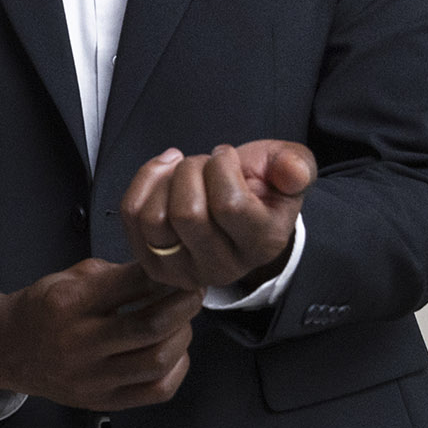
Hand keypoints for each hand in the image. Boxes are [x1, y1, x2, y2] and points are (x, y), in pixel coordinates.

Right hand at [0, 258, 200, 412]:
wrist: (8, 350)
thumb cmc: (41, 310)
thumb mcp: (67, 278)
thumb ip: (114, 275)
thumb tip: (161, 275)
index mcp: (68, 304)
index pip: (132, 284)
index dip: (165, 274)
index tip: (179, 269)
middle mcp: (78, 343)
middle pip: (151, 325)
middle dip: (184, 305)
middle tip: (193, 293)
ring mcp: (91, 378)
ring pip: (158, 360)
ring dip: (183, 335)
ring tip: (183, 321)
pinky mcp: (101, 401)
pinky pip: (156, 391)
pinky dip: (177, 368)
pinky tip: (174, 352)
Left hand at [121, 140, 314, 294]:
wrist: (236, 207)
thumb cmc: (260, 184)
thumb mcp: (287, 167)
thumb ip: (296, 165)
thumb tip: (293, 172)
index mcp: (263, 244)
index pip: (229, 205)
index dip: (221, 166)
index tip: (226, 155)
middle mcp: (223, 268)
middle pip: (187, 213)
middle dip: (192, 169)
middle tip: (204, 163)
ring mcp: (184, 272)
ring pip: (154, 217)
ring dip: (166, 177)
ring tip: (185, 169)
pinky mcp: (153, 265)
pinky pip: (131, 216)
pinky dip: (144, 182)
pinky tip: (164, 172)